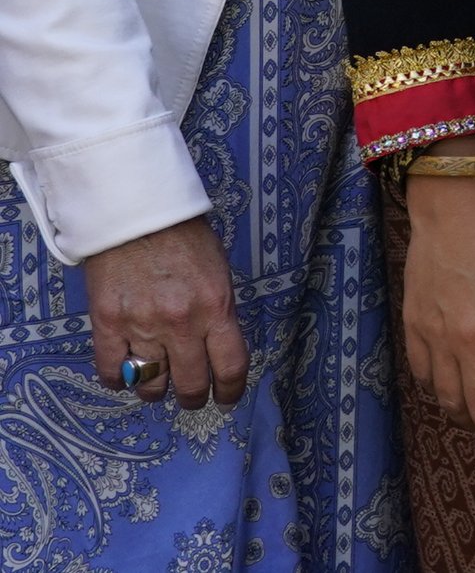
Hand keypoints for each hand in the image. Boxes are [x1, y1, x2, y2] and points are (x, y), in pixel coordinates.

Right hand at [83, 214, 245, 408]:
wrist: (136, 215)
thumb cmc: (184, 238)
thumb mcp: (217, 272)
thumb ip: (217, 311)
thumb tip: (215, 346)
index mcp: (216, 308)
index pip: (230, 366)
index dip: (230, 390)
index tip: (226, 398)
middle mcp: (181, 324)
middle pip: (190, 383)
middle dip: (194, 397)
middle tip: (192, 397)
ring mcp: (141, 327)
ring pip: (150, 384)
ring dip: (156, 391)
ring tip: (158, 386)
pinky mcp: (106, 325)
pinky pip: (111, 372)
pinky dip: (118, 380)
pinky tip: (124, 376)